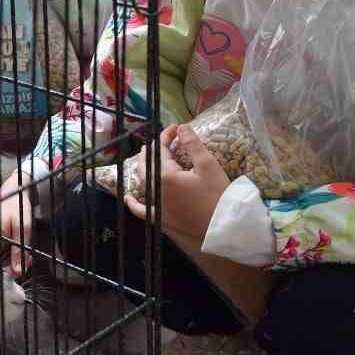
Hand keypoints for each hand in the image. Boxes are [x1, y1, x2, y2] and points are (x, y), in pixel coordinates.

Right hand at [0, 168, 35, 275]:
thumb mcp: (22, 229)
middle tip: (23, 270)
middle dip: (8, 270)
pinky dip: (14, 258)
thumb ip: (19, 250)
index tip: (4, 278)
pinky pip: (2, 255)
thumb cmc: (16, 207)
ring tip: (28, 261)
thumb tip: (18, 271)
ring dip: (13, 265)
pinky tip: (26, 258)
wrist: (15, 193)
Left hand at [121, 125, 228, 240]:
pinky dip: (134, 204)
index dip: (166, 136)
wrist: (225, 227)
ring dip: (146, 167)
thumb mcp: (208, 165)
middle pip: (147, 165)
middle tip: (165, 140)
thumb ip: (192, 145)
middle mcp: (155, 191)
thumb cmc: (219, 195)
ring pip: (144, 182)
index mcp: (165, 176)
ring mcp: (156, 206)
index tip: (176, 129)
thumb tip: (182, 128)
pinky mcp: (161, 221)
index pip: (159, 150)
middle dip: (154, 149)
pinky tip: (129, 198)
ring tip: (151, 158)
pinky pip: (142, 211)